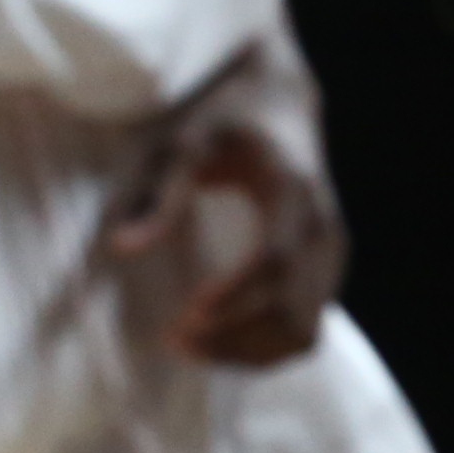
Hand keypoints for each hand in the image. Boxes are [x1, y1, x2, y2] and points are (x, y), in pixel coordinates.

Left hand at [107, 70, 347, 365]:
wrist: (277, 99)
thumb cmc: (223, 117)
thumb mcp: (182, 142)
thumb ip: (159, 194)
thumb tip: (122, 249)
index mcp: (294, 192)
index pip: (275, 262)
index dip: (235, 298)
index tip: (186, 320)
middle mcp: (324, 229)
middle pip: (293, 311)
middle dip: (234, 337)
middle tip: (173, 340)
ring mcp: (331, 255)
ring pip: (303, 331)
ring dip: (249, 352)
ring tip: (190, 347)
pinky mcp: (326, 272)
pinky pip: (305, 329)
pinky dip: (265, 348)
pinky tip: (219, 340)